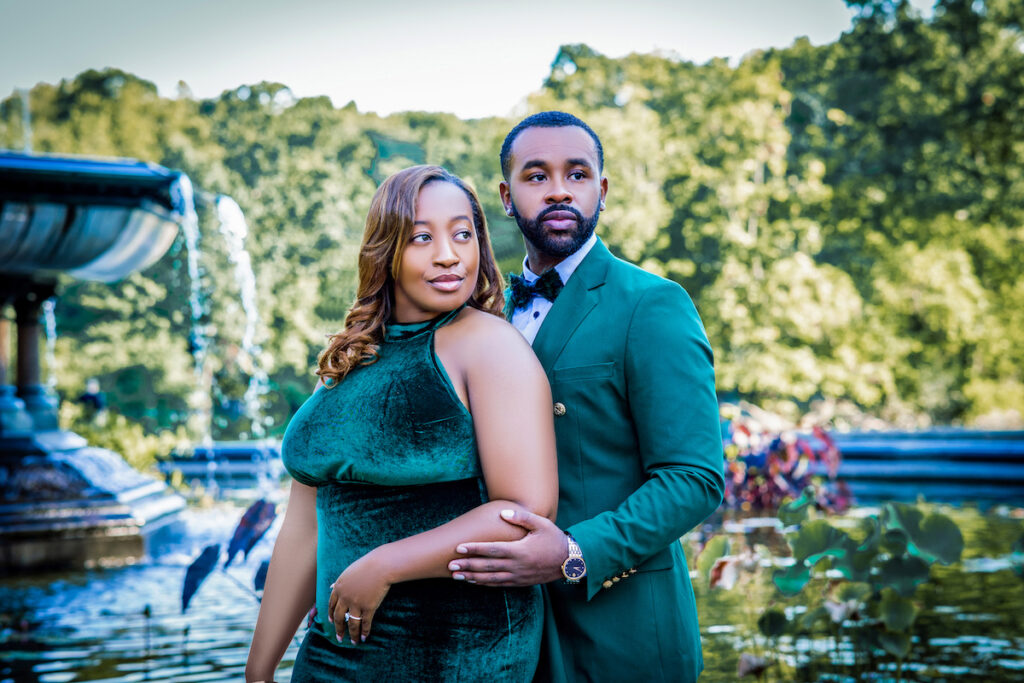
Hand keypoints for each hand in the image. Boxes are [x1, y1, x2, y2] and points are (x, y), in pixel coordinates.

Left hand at [328, 550, 390, 644]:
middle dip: (339, 629)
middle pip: (339, 618)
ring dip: (352, 635)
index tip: (332, 622)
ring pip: (352, 624)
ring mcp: (356, 604)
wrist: (380, 566)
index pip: (331, 605)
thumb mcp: (349, 572)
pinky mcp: (368, 608)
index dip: (331, 615)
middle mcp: (345, 598)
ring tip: (354, 642)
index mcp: (338, 588)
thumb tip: (331, 586)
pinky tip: (365, 637)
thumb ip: (340, 582)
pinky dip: (365, 632)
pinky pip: (365, 623)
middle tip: (340, 638)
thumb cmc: (367, 565)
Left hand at [448, 509, 567, 585]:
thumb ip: (522, 518)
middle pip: (487, 566)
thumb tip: (503, 512)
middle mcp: (516, 565)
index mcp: (520, 550)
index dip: (474, 549)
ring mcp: (517, 576)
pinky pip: (498, 584)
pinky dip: (484, 584)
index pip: (492, 550)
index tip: (459, 547)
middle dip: (467, 565)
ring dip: (472, 577)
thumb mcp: (542, 524)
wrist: (569, 562)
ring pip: (490, 578)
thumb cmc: (554, 540)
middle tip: (450, 565)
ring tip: (456, 576)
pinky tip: (474, 582)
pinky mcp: (519, 582)